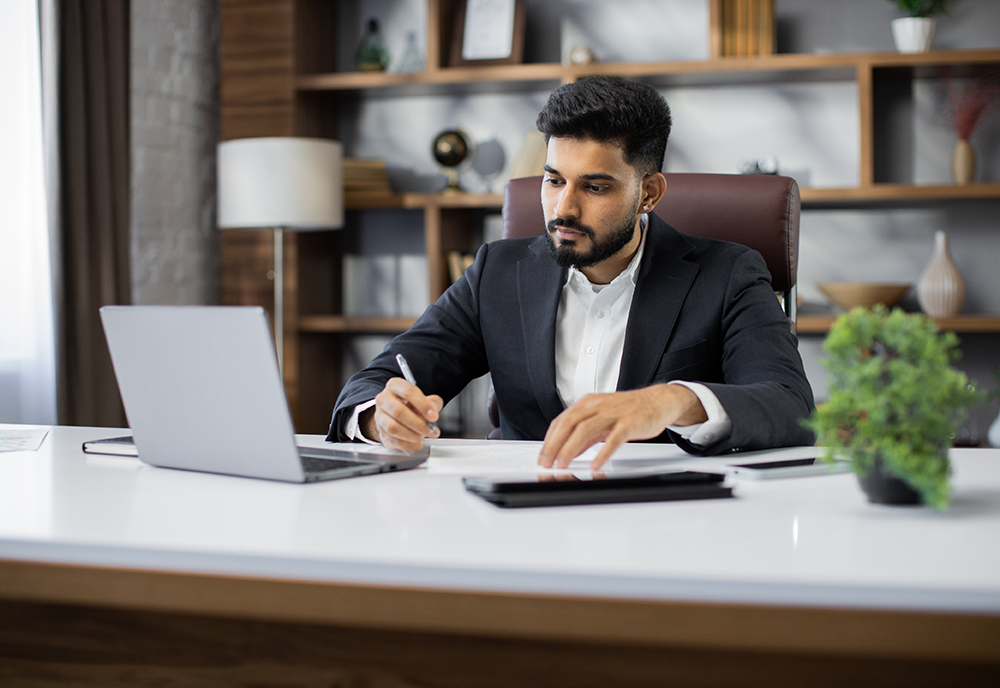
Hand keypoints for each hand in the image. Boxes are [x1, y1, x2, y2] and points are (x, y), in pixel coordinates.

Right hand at [361, 377, 442, 451]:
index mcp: (395, 386)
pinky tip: (417, 443)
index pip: (408, 392)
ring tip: (423, 436)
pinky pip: (393, 441)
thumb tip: (433, 410)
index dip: (423, 405)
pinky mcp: (381, 432)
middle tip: (431, 430)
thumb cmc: (411, 405)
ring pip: (393, 427)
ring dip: (412, 435)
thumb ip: (433, 402)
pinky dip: (408, 444)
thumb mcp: (425, 399)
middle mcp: (384, 399)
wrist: (397, 415)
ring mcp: (379, 416)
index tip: (434, 416)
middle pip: (398, 411)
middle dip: (418, 424)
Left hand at [538, 384, 706, 470]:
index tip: (542, 456)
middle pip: (569, 424)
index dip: (549, 439)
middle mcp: (597, 406)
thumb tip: (569, 451)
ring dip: (571, 449)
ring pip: (586, 430)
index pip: (562, 421)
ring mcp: (613, 414)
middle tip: (547, 463)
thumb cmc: (629, 410)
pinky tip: (595, 464)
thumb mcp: (602, 419)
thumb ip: (586, 435)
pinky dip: (602, 453)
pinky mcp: (629, 423)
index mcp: (588, 404)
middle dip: (554, 445)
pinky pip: (613, 439)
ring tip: (563, 465)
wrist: (657, 401)